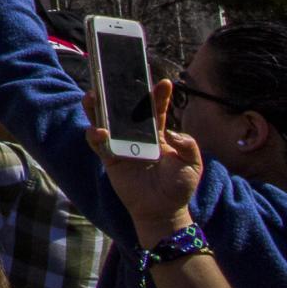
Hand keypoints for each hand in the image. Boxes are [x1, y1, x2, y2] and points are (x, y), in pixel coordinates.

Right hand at [89, 81, 201, 245]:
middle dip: (117, 91)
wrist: (163, 211)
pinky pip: (97, 143)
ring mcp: (121, 144)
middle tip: (112, 76)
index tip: (163, 82)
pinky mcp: (109, 158)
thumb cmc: (179, 186)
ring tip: (93, 95)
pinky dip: (95, 134)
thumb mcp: (193, 164)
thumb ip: (188, 145)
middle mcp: (136, 134)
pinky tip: (99, 131)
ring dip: (97, 106)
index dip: (159, 95)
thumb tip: (171, 133)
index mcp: (158, 133)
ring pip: (104, 120)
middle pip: (123, 108)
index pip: (156, 109)